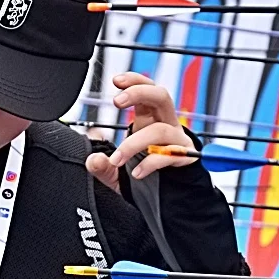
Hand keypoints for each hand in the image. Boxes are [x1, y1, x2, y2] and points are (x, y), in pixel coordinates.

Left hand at [86, 72, 195, 192]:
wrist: (164, 197)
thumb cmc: (141, 176)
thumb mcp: (114, 173)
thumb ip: (102, 167)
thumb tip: (93, 161)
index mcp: (148, 119)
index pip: (146, 90)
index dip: (134, 81)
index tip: (116, 81)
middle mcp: (165, 124)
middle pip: (161, 96)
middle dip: (139, 93)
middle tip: (116, 102)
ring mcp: (176, 140)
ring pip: (160, 130)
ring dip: (134, 143)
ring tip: (117, 160)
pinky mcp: (185, 157)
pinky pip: (170, 154)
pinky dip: (151, 163)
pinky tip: (137, 173)